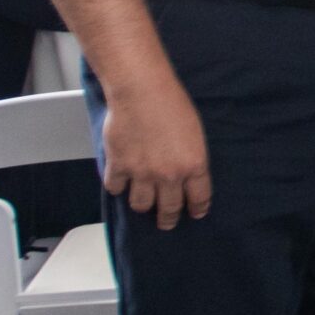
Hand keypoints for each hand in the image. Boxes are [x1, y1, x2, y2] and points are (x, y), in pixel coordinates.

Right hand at [100, 80, 211, 228]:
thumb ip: (191, 158)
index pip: (199, 199)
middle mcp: (169, 175)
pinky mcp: (118, 167)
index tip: (195, 214)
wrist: (142, 92)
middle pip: (168, 209)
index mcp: (194, 165)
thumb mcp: (195, 133)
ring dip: (142, 205)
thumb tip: (187, 173)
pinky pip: (115, 189)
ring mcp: (142, 174)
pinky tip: (121, 183)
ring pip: (140, 205)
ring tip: (143, 204)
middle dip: (168, 219)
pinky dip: (118, 187)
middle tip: (166, 222)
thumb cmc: (172, 105)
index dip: (197, 209)